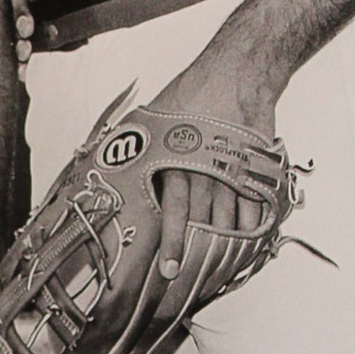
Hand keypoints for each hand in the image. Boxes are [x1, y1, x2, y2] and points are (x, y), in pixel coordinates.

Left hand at [149, 46, 277, 279]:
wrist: (237, 73)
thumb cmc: (189, 95)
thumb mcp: (153, 119)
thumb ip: (134, 145)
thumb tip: (100, 162)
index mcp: (177, 160)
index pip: (174, 211)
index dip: (172, 243)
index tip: (169, 270)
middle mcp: (206, 169)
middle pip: (203, 222)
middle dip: (198, 253)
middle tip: (192, 280)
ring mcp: (233, 169)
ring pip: (230, 217)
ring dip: (225, 244)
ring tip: (218, 267)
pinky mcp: (255, 167)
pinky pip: (255, 204)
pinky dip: (251, 226)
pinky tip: (245, 241)